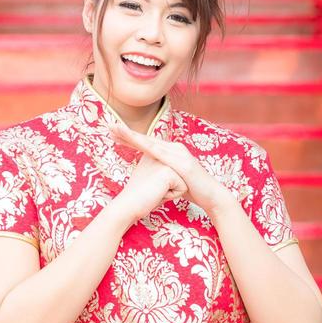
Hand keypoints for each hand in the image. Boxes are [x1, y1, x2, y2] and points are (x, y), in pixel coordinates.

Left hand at [110, 122, 234, 217]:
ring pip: (152, 143)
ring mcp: (180, 153)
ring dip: (134, 136)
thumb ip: (160, 173)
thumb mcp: (171, 179)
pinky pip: (163, 155)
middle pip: (147, 139)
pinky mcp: (183, 163)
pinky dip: (149, 148)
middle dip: (127, 132)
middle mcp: (175, 148)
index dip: (129, 138)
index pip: (146, 143)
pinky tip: (138, 144)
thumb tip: (148, 174)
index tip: (112, 134)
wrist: (212, 196)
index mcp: (170, 151)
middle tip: (109, 125)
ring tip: (118, 130)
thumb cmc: (191, 189)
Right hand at [113, 148, 187, 224]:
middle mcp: (158, 152)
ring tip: (154, 191)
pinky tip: (157, 193)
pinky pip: (183, 188)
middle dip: (169, 187)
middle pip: (180, 174)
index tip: (147, 186)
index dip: (164, 184)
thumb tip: (169, 173)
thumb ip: (159, 170)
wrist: (128, 205)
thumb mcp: (149, 176)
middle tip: (151, 190)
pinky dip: (172, 196)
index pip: (173, 170)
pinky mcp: (169, 171)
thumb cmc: (139, 196)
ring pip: (183, 181)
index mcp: (151, 151)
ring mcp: (163, 160)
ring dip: (171, 192)